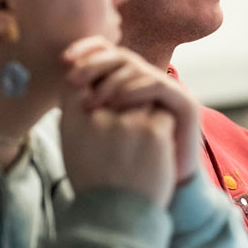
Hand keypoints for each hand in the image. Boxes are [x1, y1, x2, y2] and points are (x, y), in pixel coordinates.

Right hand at [60, 84, 175, 206]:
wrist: (117, 220)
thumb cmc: (96, 184)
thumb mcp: (72, 147)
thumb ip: (77, 114)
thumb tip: (87, 85)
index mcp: (72, 122)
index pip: (79, 82)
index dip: (93, 82)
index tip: (101, 96)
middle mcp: (98, 117)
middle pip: (117, 87)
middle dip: (124, 101)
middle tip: (127, 134)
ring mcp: (127, 122)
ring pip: (143, 98)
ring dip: (145, 114)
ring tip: (139, 145)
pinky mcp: (153, 131)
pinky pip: (164, 113)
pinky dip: (163, 129)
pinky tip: (155, 151)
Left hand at [61, 37, 200, 183]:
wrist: (145, 199)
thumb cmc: (115, 166)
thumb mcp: (92, 131)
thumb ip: (80, 103)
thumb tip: (62, 77)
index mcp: (125, 83)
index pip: (107, 53)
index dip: (87, 49)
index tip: (63, 59)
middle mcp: (147, 83)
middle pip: (122, 56)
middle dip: (95, 63)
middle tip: (74, 78)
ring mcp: (167, 92)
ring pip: (139, 69)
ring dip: (113, 80)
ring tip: (94, 100)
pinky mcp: (184, 105)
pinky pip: (159, 86)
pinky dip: (138, 89)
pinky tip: (118, 102)